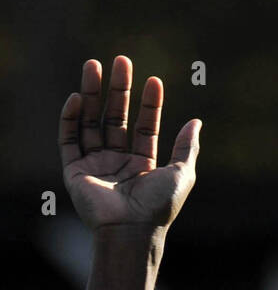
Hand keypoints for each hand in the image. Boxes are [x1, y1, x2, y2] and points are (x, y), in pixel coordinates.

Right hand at [59, 55, 200, 231]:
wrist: (131, 228)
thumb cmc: (159, 205)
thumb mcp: (182, 173)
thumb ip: (187, 147)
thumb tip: (196, 121)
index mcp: (144, 166)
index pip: (145, 127)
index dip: (149, 104)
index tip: (153, 80)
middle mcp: (119, 163)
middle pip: (116, 118)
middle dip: (118, 90)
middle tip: (120, 61)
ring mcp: (96, 165)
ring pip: (91, 122)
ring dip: (91, 93)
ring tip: (94, 65)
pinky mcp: (74, 169)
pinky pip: (68, 138)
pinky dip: (70, 117)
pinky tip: (77, 97)